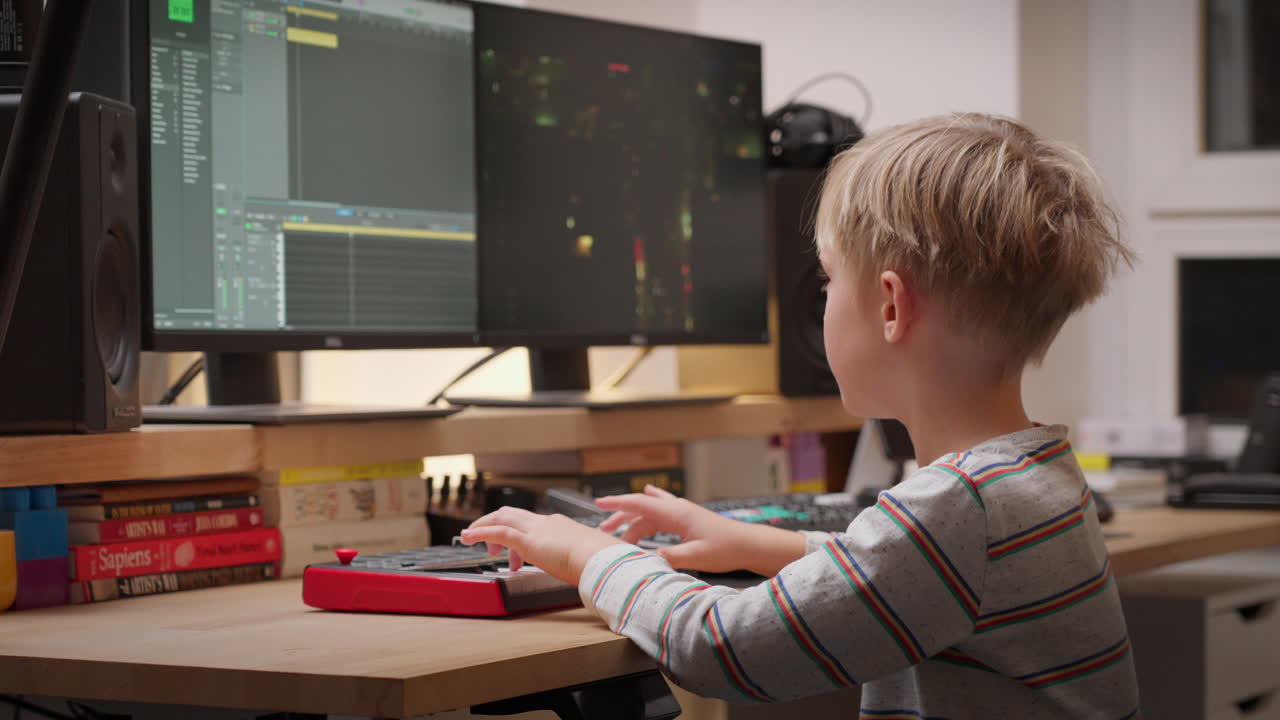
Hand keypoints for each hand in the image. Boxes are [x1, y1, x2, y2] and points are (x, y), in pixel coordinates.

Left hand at [460, 507, 624, 585]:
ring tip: (469, 538)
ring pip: (502, 517)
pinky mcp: (527, 541)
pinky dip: (480, 533)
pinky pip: (497, 532)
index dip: (520, 536)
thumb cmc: (601, 562)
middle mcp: (546, 523)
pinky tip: (468, 537)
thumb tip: (591, 571)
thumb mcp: (589, 559)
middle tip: (491, 546)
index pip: (534, 524)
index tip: (517, 556)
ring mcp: (536, 529)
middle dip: (497, 524)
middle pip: (513, 514)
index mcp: (561, 526)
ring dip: (483, 525)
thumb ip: (583, 562)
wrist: (601, 559)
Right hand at [596, 485, 805, 574]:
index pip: (641, 504)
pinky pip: (660, 515)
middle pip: (641, 508)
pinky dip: (646, 518)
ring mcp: (682, 513)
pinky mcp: (687, 520)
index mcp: (676, 514)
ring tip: (619, 535)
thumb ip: (670, 556)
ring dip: (633, 522)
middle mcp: (677, 509)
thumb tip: (646, 558)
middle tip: (603, 527)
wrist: (749, 544)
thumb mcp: (696, 556)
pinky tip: (645, 512)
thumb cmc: (726, 548)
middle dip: (620, 515)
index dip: (618, 504)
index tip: (599, 504)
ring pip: (650, 513)